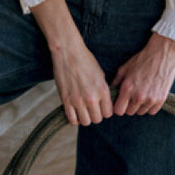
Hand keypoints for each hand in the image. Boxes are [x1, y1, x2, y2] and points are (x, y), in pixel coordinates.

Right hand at [31, 0, 113, 126]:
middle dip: (96, 115)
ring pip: (85, 122)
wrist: (68, 52)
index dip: (105, 111)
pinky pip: (72, 119)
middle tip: (92, 109)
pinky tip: (75, 112)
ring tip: (83, 111)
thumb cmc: (85, 60)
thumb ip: (103, 90)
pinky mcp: (66, 100)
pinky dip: (74, 118)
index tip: (101, 107)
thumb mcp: (100, 74)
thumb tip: (105, 102)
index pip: (108, 113)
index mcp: (102, 90)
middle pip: (97, 119)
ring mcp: (78, 100)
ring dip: (85, 118)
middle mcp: (91, 97)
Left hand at [113, 33, 174, 115]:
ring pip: (140, 112)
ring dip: (139, 106)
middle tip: (132, 96)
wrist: (162, 54)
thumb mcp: (125, 68)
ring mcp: (151, 99)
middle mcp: (138, 96)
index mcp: (127, 88)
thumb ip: (116, 81)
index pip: (118, 110)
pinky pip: (152, 111)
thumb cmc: (142, 59)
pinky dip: (149, 106)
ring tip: (141, 94)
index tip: (121, 102)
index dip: (118, 107)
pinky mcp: (161, 99)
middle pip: (129, 112)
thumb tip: (112, 91)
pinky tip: (149, 96)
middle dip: (129, 105)